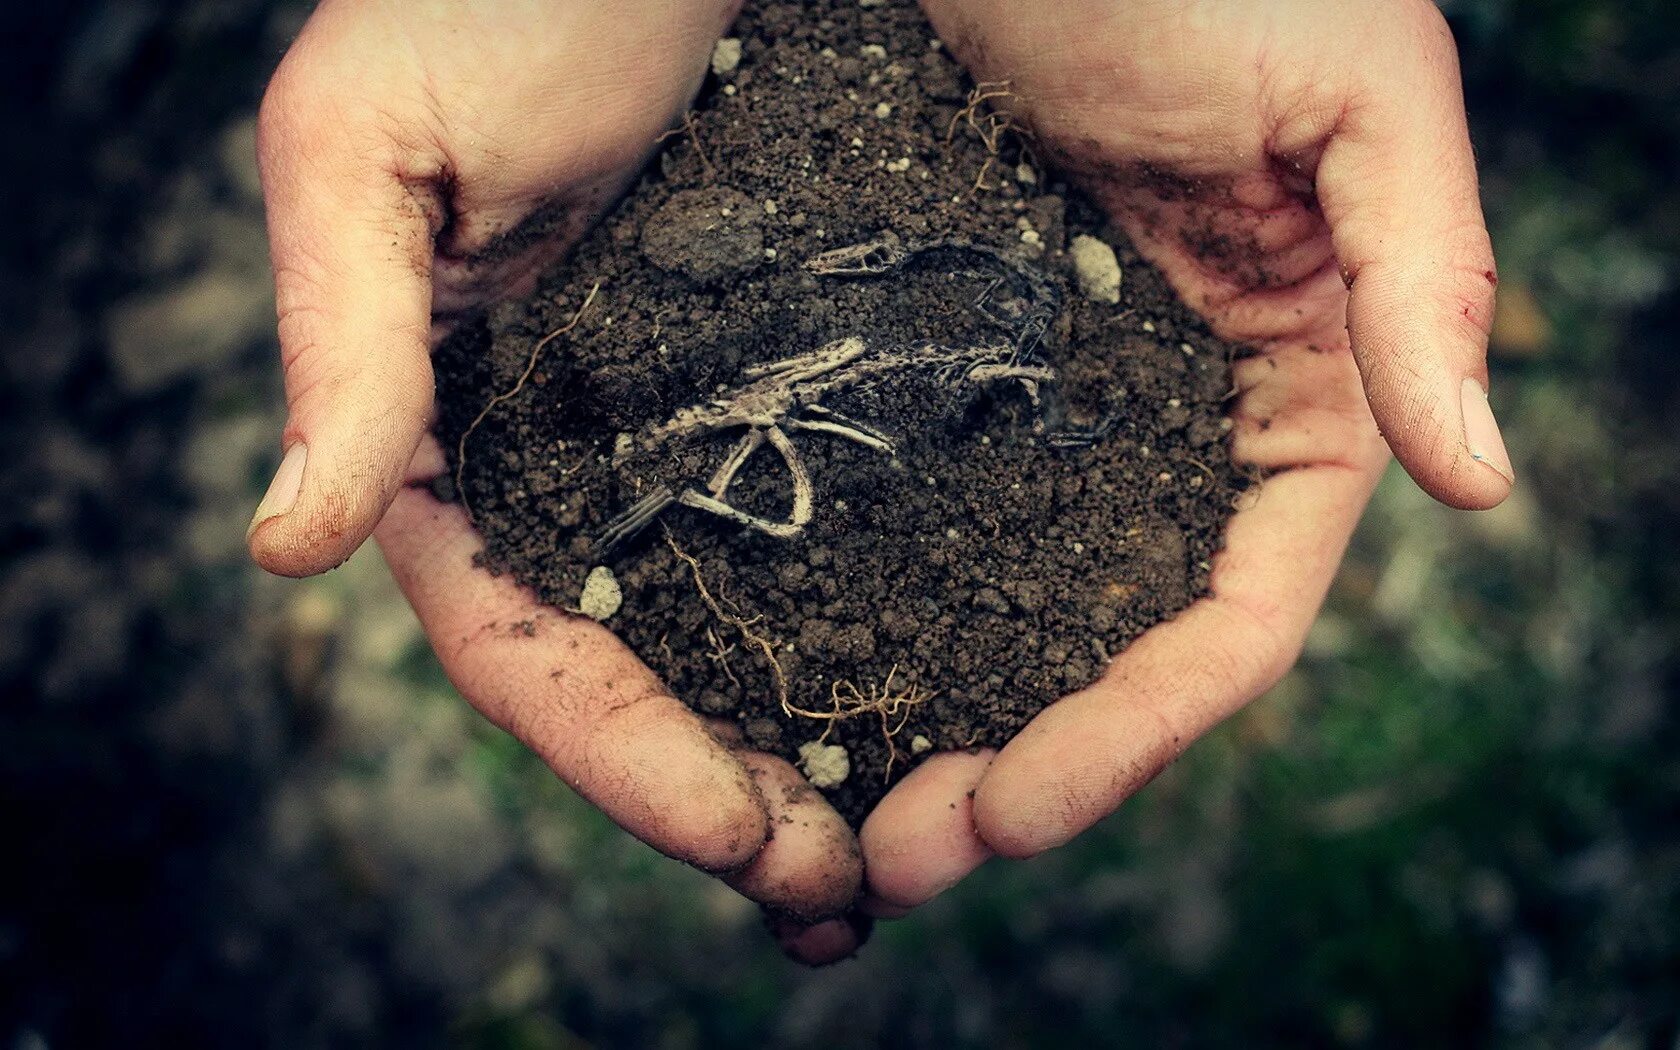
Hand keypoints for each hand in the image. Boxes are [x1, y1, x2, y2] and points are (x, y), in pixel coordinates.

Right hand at [249, 0, 868, 962]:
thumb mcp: (372, 153)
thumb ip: (344, 348)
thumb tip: (285, 549)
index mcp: (449, 440)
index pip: (518, 644)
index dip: (618, 756)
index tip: (739, 833)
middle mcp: (558, 461)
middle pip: (631, 675)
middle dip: (723, 796)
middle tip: (843, 892)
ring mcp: (664, 432)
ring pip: (726, 632)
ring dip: (802, 747)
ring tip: (900, 843)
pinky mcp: (765, 383)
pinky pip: (813, 534)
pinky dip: (865, 629)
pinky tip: (944, 689)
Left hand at [858, 0, 1511, 914]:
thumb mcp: (1359, 102)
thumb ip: (1424, 287)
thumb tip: (1484, 483)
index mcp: (1301, 395)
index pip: (1239, 615)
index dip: (1141, 729)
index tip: (1020, 808)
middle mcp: (1188, 426)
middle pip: (1117, 646)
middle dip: (1028, 767)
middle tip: (898, 857)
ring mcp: (1074, 409)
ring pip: (1021, 609)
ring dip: (943, 718)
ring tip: (840, 816)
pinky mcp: (967, 372)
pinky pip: (933, 521)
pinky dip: (886, 610)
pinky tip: (806, 670)